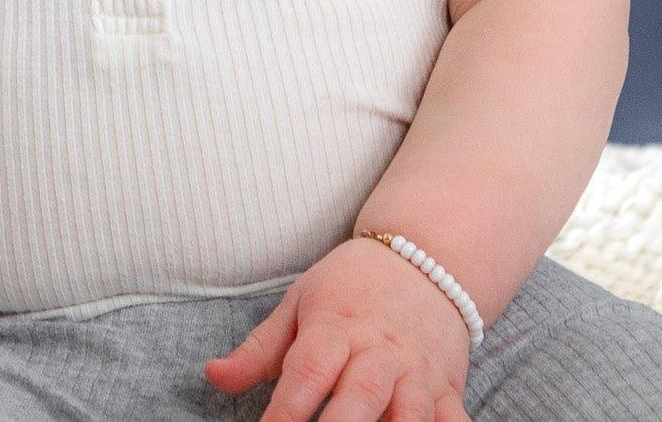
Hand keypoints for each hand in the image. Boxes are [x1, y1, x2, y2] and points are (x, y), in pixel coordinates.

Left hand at [204, 234, 473, 419]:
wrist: (424, 257)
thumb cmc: (349, 288)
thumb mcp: (300, 303)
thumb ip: (258, 349)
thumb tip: (212, 376)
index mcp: (335, 327)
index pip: (306, 371)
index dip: (285, 412)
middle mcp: (378, 352)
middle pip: (360, 397)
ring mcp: (417, 372)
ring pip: (412, 414)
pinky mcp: (449, 389)